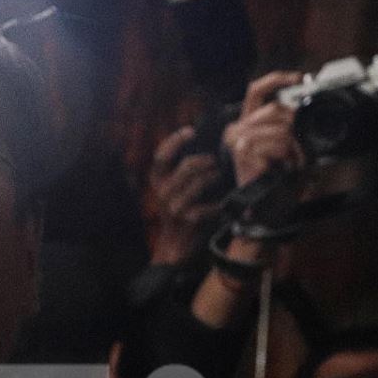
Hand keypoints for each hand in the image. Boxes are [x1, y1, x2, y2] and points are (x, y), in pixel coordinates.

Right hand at [147, 125, 225, 264]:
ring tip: (218, 176)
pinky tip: (220, 205)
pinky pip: (208, 205)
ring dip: (213, 178)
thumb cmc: (179, 212)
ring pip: (199, 183)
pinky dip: (217, 204)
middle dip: (205, 161)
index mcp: (157, 181)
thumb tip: (203, 146)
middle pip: (186, 166)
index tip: (191, 131)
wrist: (174, 246)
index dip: (176, 140)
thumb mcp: (173, 190)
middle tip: (214, 162)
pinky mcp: (187, 220)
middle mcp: (163, 192)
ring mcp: (174, 207)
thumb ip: (181, 171)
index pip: (161, 155)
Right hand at [220, 70, 306, 187]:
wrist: (261, 203)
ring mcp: (238, 139)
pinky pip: (275, 145)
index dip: (277, 79)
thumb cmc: (272, 175)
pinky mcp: (242, 151)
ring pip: (279, 130)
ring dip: (292, 148)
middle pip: (275, 108)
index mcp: (248, 121)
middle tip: (299, 149)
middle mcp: (239, 127)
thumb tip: (299, 110)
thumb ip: (286, 124)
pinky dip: (286, 157)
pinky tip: (283, 166)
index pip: (257, 90)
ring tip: (291, 162)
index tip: (298, 78)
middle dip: (294, 128)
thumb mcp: (282, 144)